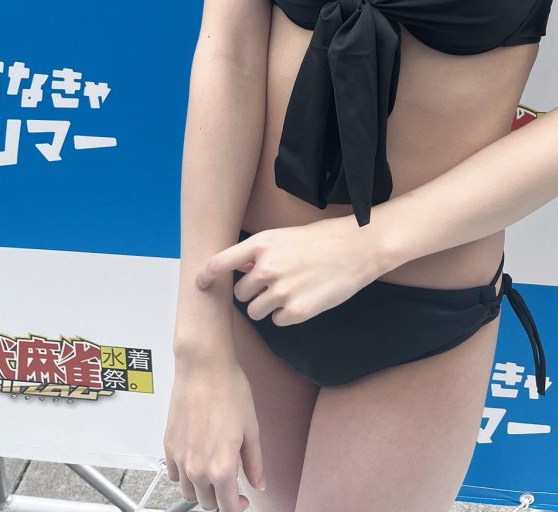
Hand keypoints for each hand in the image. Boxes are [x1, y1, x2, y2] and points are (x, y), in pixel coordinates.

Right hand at [163, 356, 263, 511]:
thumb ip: (254, 462)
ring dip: (202, 490)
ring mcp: (180, 459)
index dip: (239, 508)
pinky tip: (196, 463)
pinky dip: (185, 476)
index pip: (228, 507)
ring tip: (214, 474)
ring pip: (189, 492)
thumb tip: (259, 483)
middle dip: (221, 499)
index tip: (244, 501)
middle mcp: (198, 469)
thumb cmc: (229, 391)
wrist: (203, 367)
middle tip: (232, 486)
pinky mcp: (169, 446)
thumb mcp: (251, 429)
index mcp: (222, 468)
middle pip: (208, 503)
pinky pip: (174, 475)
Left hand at [197, 217, 380, 325]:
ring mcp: (281, 290)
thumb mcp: (286, 236)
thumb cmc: (322, 239)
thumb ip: (261, 253)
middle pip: (240, 294)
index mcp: (262, 244)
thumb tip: (241, 268)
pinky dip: (287, 315)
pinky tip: (303, 299)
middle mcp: (266, 267)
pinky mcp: (297, 311)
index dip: (207, 275)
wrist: (357, 248)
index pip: (221, 262)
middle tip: (274, 285)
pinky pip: (277, 321)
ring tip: (290, 292)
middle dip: (252, 293)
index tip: (200, 284)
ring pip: (256, 311)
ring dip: (267, 306)